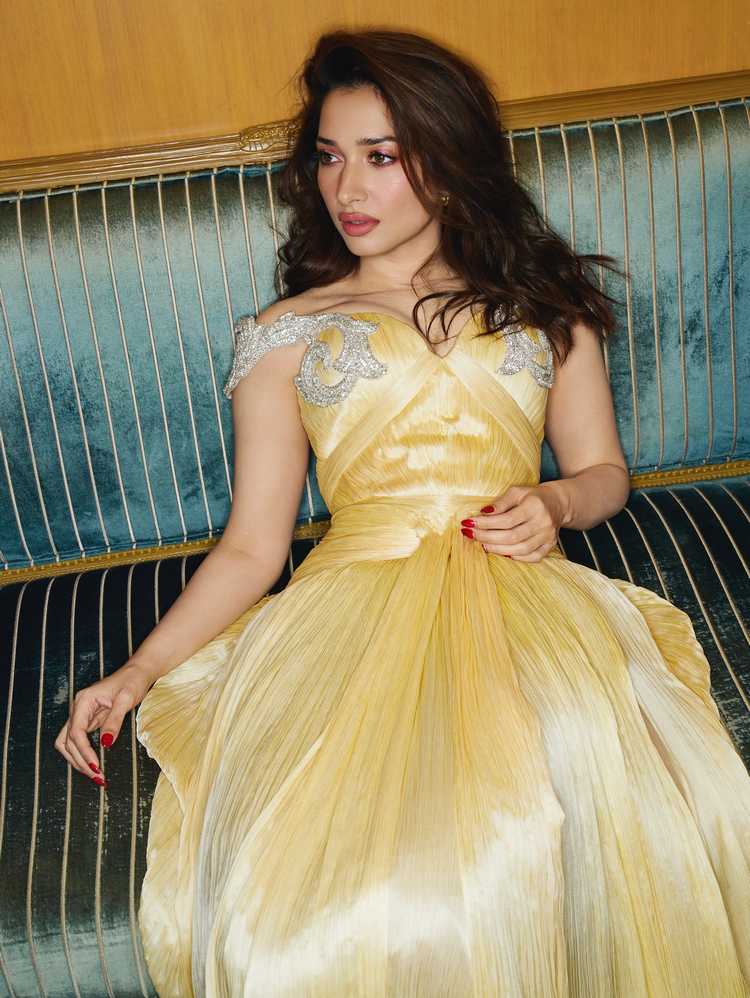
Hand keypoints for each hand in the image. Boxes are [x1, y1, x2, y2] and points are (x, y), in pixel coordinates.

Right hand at [54, 661, 153, 787]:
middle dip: (80, 761)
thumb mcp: (126, 699)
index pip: (75, 732)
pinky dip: (84, 753)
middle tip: (97, 777)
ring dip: (78, 759)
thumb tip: (105, 744)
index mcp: (83, 701)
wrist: (138, 671)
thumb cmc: (133, 681)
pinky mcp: (90, 719)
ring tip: (95, 774)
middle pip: (68, 741)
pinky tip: (94, 764)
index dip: (84, 752)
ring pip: (69, 742)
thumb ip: (114, 721)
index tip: (96, 767)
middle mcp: (78, 708)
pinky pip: (80, 740)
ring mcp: (82, 714)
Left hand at [461, 484, 565, 562]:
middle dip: (487, 537)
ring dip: (498, 549)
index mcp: (535, 506)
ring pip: (520, 549)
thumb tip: (482, 513)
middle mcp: (543, 523)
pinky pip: (532, 557)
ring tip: (483, 544)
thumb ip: (500, 502)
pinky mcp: (550, 546)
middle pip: (511, 536)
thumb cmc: (532, 496)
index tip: (469, 522)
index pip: (506, 519)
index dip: (486, 523)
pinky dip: (516, 557)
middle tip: (471, 534)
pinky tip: (502, 552)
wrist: (557, 503)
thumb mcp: (516, 492)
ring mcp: (548, 536)